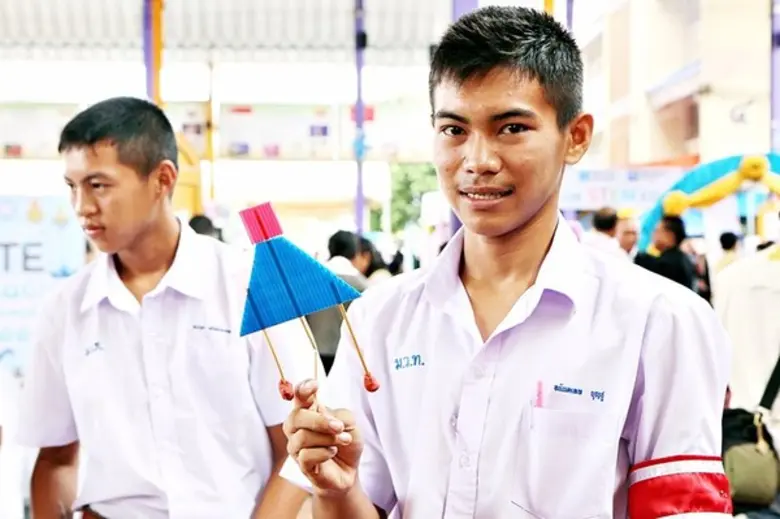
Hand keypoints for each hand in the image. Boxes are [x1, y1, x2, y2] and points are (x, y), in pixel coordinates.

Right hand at [283, 379, 363, 495]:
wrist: (349, 470)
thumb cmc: (346, 442)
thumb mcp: (350, 422)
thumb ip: (340, 416)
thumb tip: (329, 420)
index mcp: (308, 410)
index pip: (299, 396)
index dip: (304, 388)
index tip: (315, 385)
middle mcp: (297, 427)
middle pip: (297, 417)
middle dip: (319, 421)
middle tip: (339, 427)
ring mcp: (297, 446)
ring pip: (303, 437)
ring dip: (328, 438)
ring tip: (344, 440)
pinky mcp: (301, 465)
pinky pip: (306, 456)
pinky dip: (324, 453)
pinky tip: (332, 452)